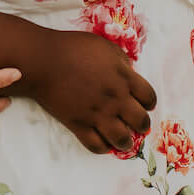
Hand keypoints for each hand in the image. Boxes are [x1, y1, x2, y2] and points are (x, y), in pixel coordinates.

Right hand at [27, 30, 157, 154]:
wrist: (44, 61)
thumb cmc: (73, 48)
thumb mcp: (105, 47)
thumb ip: (121, 62)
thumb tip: (130, 73)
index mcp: (124, 78)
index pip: (149, 98)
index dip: (149, 103)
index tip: (145, 104)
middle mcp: (115, 99)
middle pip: (140, 121)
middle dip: (141, 125)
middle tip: (137, 124)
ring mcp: (97, 114)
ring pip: (122, 139)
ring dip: (126, 141)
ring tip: (123, 139)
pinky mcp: (78, 124)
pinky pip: (96, 145)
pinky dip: (102, 147)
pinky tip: (103, 142)